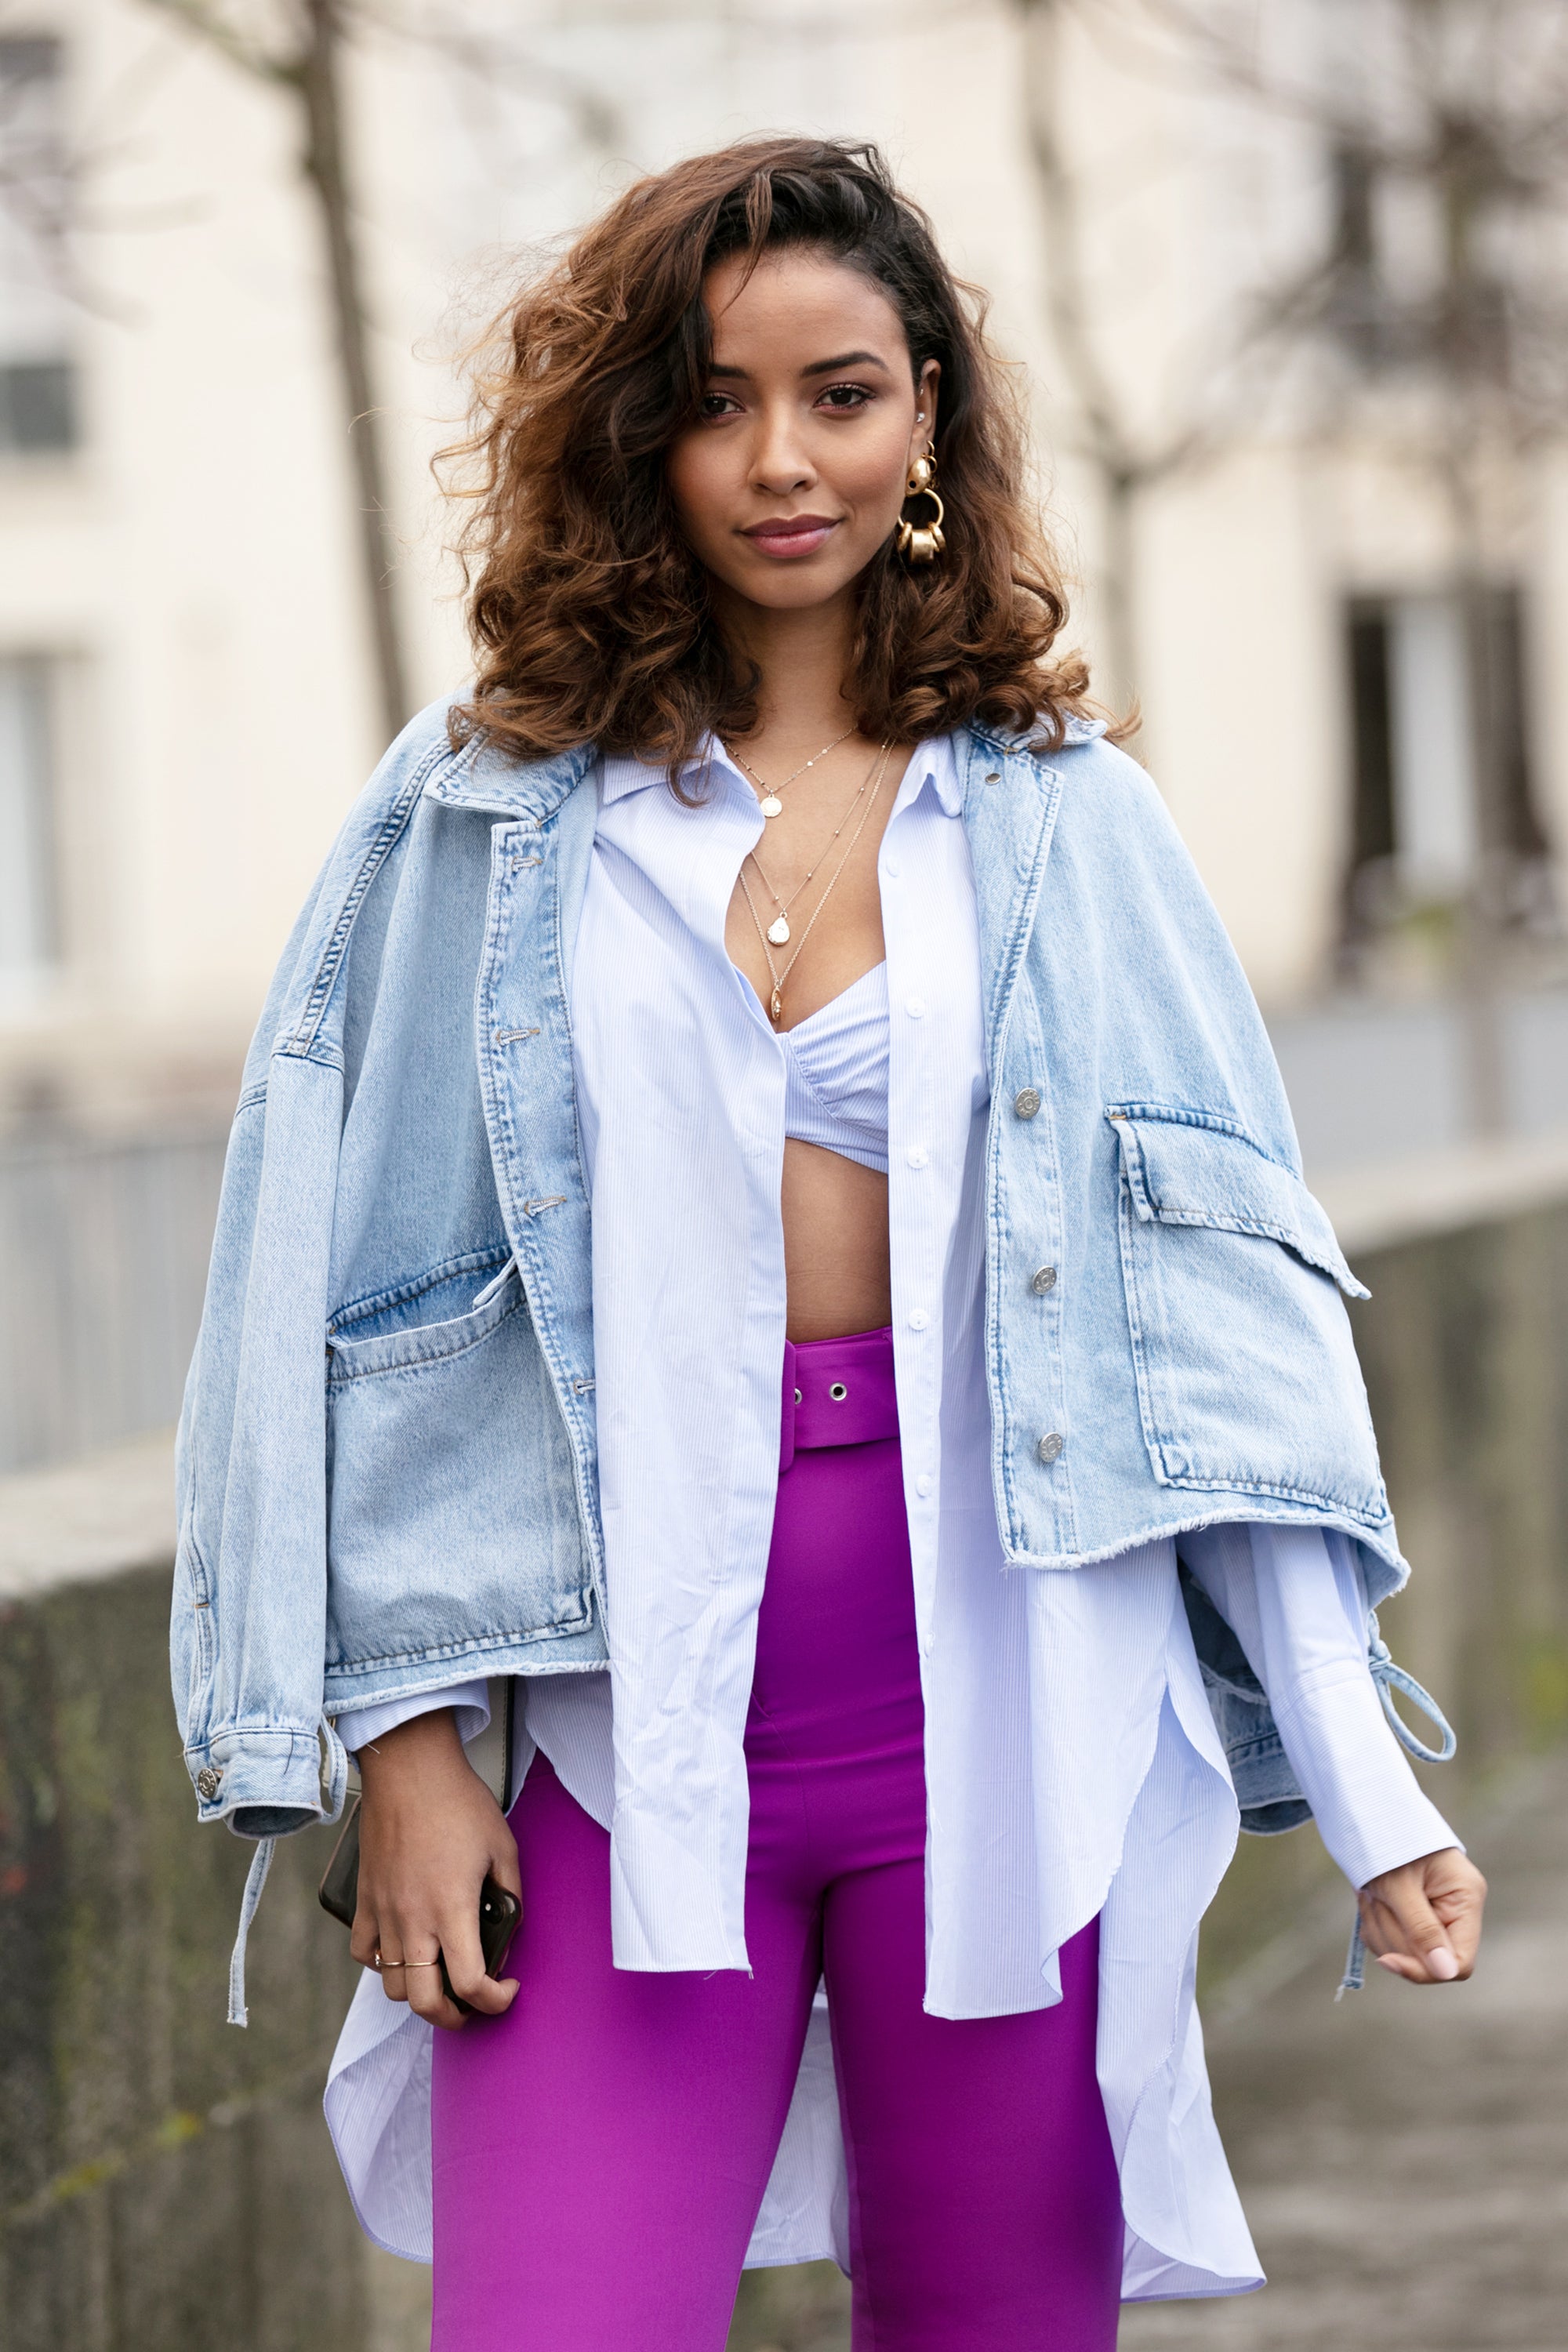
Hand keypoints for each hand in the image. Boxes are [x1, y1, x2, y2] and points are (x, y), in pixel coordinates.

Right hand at [350, 1709, 520, 2030]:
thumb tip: (509, 1928)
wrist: (410, 1770)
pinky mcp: (364, 1900)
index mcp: (452, 1909)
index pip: (471, 1983)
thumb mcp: (504, 1847)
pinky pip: (364, 1953)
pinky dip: (383, 1965)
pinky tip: (404, 1950)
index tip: (508, 1989)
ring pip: (393, 1986)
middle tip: (472, 2005)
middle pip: (424, 2003)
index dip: (495, 2001)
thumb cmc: (459, 1803)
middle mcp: (413, 1920)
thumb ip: (511, 1894)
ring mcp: (383, 1913)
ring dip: (419, 1993)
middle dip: (453, 2018)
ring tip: (441, 1978)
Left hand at [1358, 1844, 1485, 1984]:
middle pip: (1427, 1960)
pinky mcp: (1413, 1915)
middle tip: (1373, 1900)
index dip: (1425, 1969)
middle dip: (1393, 1937)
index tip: (1389, 1960)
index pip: (1460, 1962)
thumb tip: (1446, 1972)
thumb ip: (1422, 1929)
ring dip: (1379, 1926)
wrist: (1369, 1812)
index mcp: (1466, 1899)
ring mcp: (1435, 1914)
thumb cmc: (1388, 1839)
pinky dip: (1374, 1923)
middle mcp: (1456, 1910)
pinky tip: (1369, 1897)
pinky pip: (1390, 1941)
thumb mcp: (1400, 1885)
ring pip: (1404, 1953)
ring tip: (1370, 1892)